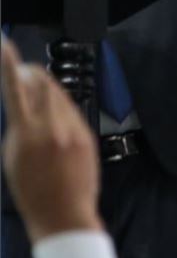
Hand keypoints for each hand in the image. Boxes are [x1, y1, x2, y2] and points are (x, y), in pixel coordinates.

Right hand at [1, 39, 101, 242]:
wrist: (64, 213)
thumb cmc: (30, 191)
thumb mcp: (12, 157)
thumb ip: (18, 126)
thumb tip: (22, 102)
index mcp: (27, 133)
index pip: (15, 89)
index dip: (7, 64)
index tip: (2, 44)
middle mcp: (53, 126)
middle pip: (43, 84)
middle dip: (31, 73)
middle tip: (22, 70)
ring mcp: (74, 128)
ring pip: (59, 95)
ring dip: (45, 88)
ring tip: (35, 90)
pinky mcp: (87, 133)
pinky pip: (72, 110)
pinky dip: (59, 105)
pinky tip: (53, 113)